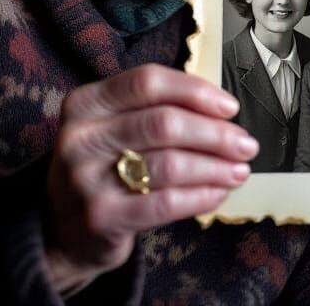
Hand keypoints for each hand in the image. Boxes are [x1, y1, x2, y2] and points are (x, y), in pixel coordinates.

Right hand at [44, 64, 257, 292]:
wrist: (64, 228)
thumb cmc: (106, 163)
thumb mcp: (115, 125)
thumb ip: (157, 108)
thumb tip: (223, 110)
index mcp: (86, 102)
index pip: (148, 81)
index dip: (195, 91)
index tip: (230, 107)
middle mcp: (80, 136)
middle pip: (164, 123)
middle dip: (215, 134)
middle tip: (246, 144)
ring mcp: (85, 179)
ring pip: (169, 164)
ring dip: (214, 167)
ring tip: (239, 170)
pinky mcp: (100, 217)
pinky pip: (165, 203)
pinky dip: (199, 196)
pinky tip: (218, 193)